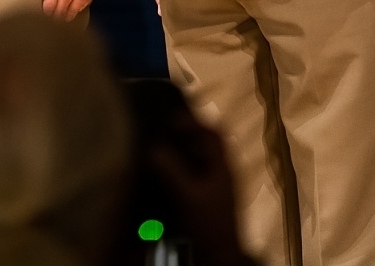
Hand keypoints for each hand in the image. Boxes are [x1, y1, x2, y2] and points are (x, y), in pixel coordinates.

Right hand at [145, 114, 246, 265]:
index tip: (169, 122)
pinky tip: (162, 177)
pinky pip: (193, 177)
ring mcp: (216, 188)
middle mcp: (222, 173)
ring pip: (198, 162)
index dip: (193, 123)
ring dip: (179, 155)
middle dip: (183, 138)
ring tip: (156, 153)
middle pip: (205, 145)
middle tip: (159, 135)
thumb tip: (151, 148)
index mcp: (223, 166)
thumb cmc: (208, 223)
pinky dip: (178, 172)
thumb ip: (170, 169)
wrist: (219, 257)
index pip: (213, 133)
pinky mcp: (207, 201)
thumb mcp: (187, 194)